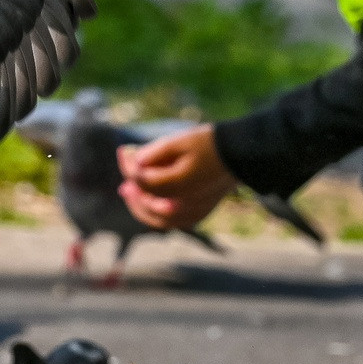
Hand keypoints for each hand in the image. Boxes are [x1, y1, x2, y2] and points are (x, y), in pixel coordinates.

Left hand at [117, 125, 235, 230]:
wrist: (240, 156)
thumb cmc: (210, 145)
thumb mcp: (180, 140)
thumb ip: (155, 152)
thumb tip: (134, 161)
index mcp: (177, 186)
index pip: (141, 180)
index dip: (128, 165)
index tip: (122, 151)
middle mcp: (182, 205)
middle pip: (145, 202)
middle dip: (131, 187)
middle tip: (124, 176)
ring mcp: (191, 214)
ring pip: (156, 218)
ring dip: (139, 206)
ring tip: (130, 193)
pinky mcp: (198, 216)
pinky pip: (171, 222)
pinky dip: (156, 215)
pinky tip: (150, 204)